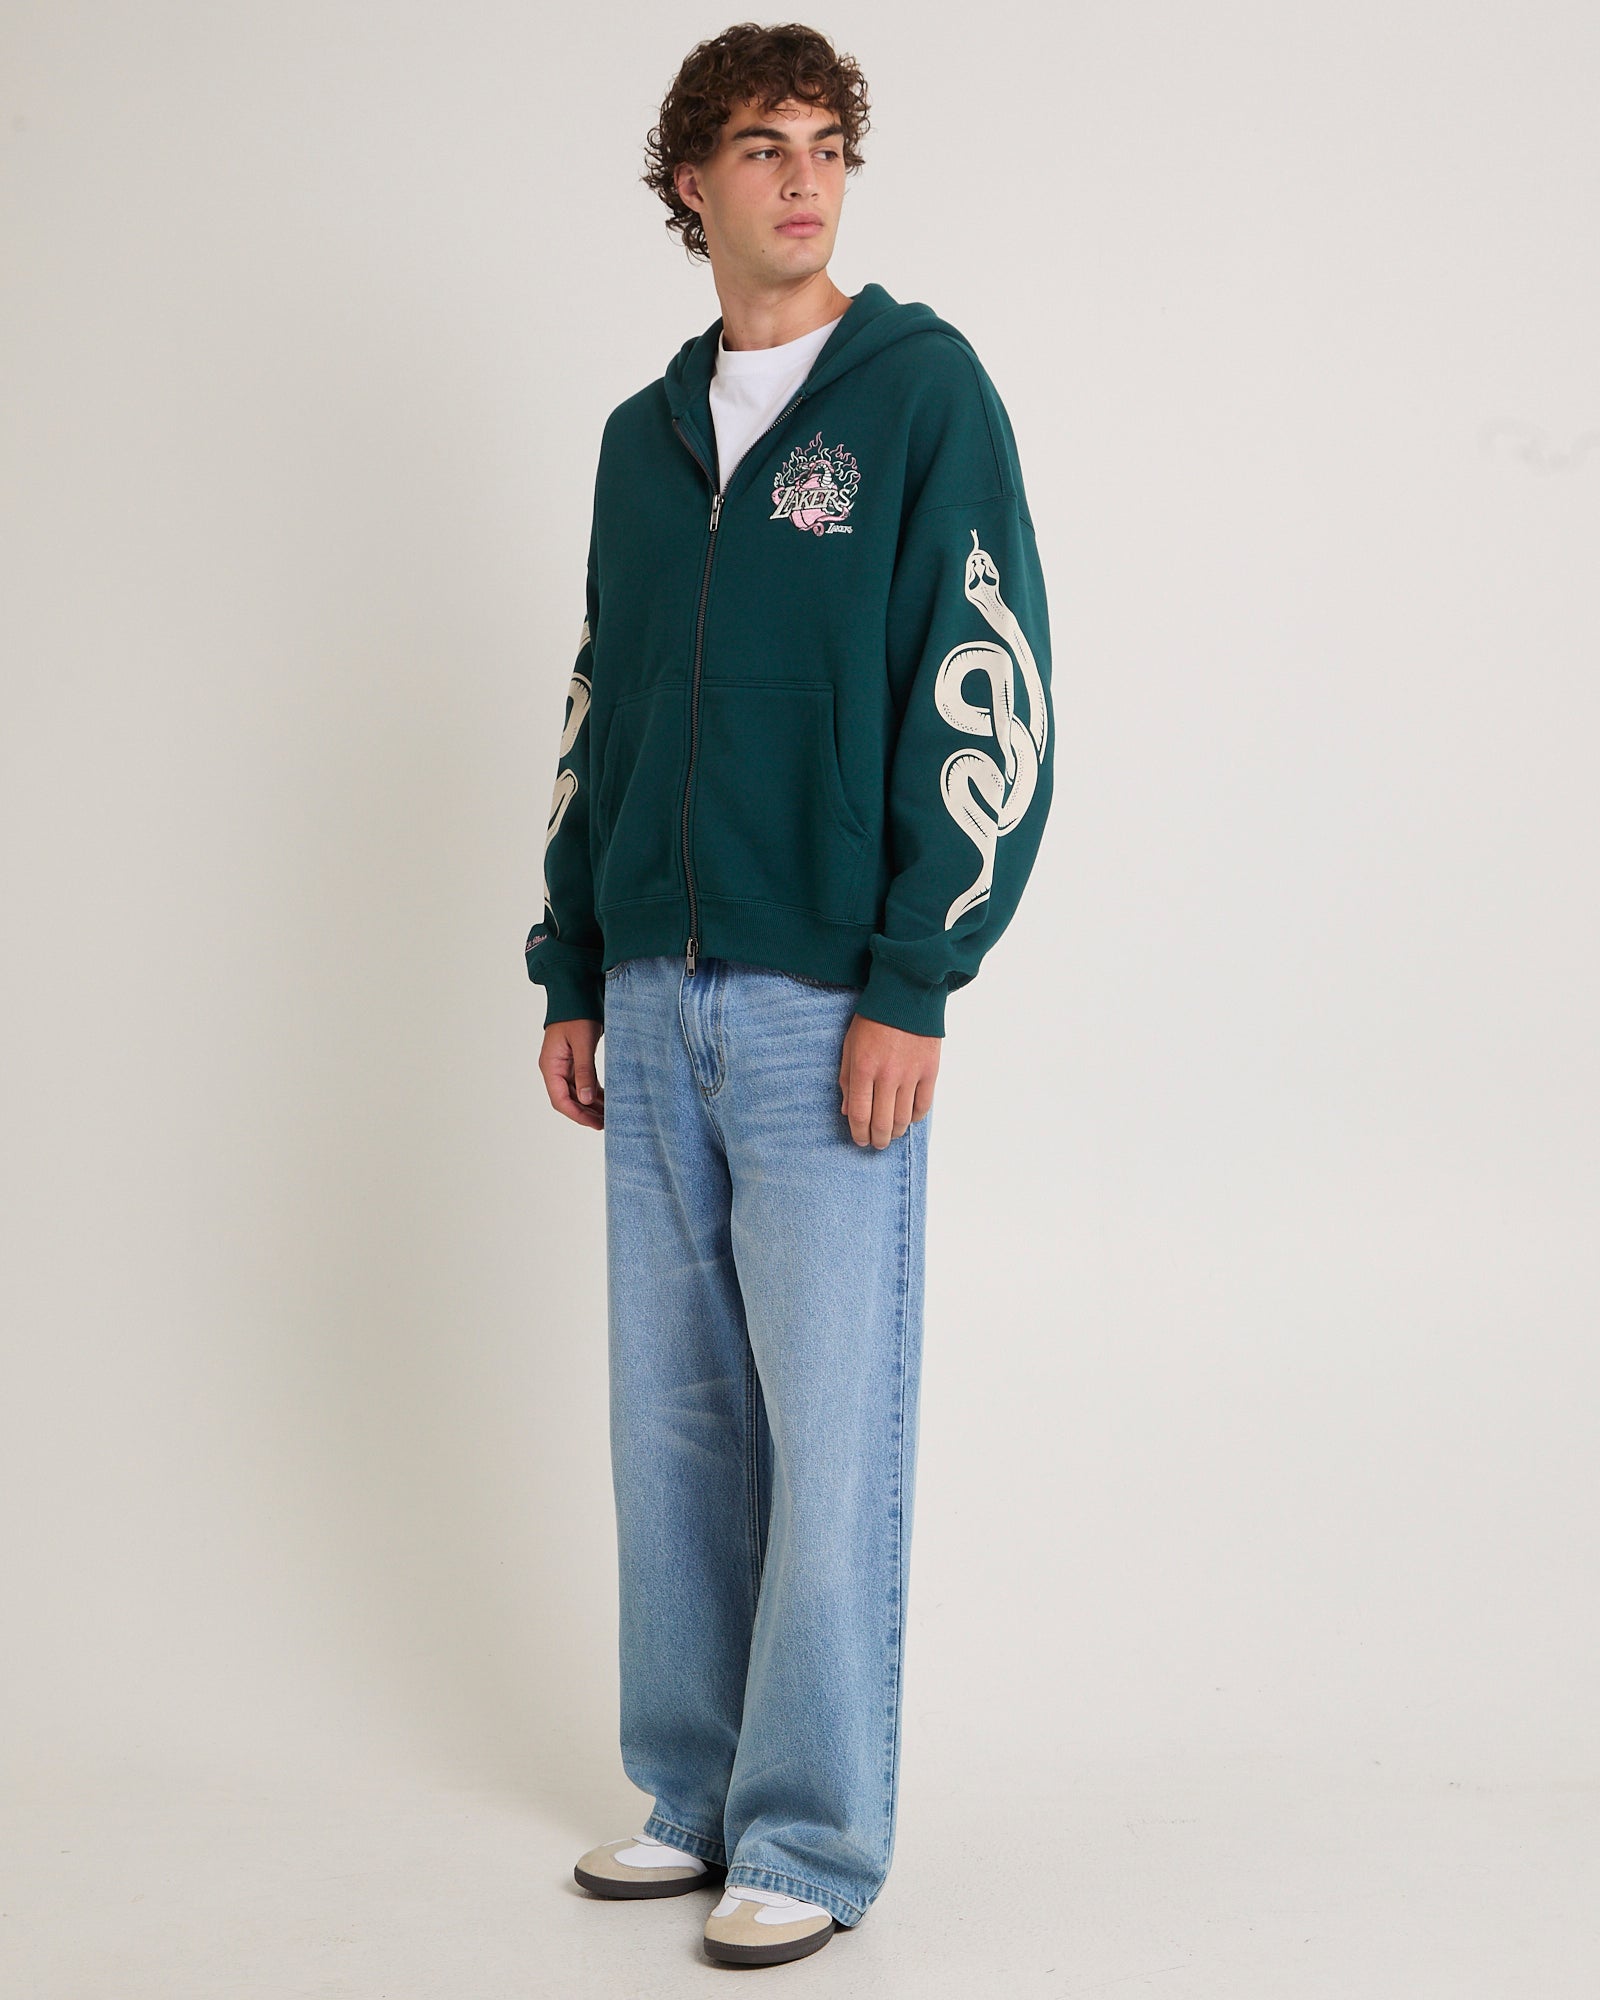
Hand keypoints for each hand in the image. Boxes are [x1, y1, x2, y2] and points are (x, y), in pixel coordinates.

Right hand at [541, 1017, 604, 1129]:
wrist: (576, 992)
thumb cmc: (577, 1014)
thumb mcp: (583, 1042)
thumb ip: (585, 1071)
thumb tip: (586, 1101)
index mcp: (550, 1065)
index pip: (560, 1100)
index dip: (577, 1115)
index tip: (595, 1124)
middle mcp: (555, 1068)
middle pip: (568, 1100)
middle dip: (586, 1114)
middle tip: (607, 1124)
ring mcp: (564, 1066)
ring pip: (577, 1093)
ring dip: (591, 1106)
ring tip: (610, 1115)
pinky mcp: (575, 1061)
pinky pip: (583, 1083)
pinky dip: (594, 1093)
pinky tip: (608, 1100)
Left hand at [839, 1013, 938, 1147]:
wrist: (906, 994)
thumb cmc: (874, 1018)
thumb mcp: (850, 1045)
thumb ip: (847, 1079)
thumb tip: (848, 1111)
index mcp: (863, 1068)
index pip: (860, 1114)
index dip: (858, 1133)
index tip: (859, 1139)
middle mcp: (887, 1075)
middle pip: (881, 1122)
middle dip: (877, 1139)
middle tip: (875, 1143)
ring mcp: (911, 1074)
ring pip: (903, 1118)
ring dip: (895, 1132)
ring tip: (890, 1134)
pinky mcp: (930, 1071)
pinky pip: (923, 1105)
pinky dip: (914, 1117)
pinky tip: (908, 1118)